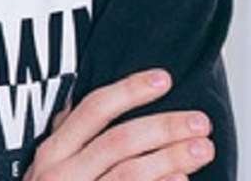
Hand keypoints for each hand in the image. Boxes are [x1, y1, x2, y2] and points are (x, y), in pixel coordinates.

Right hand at [24, 69, 214, 180]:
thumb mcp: (48, 167)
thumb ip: (69, 136)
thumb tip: (97, 100)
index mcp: (54, 152)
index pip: (94, 109)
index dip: (129, 91)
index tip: (163, 79)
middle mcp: (63, 174)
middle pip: (119, 141)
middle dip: (164, 126)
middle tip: (199, 121)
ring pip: (130, 173)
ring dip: (172, 158)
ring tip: (202, 149)